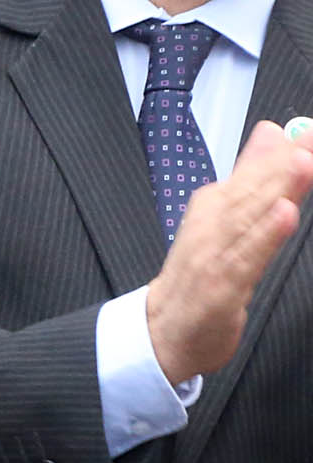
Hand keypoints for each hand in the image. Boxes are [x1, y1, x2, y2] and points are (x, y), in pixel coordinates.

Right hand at [147, 118, 312, 382]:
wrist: (163, 330)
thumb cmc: (197, 276)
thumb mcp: (223, 219)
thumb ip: (250, 176)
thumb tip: (270, 134)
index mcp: (213, 208)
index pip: (251, 174)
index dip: (278, 152)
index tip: (302, 132)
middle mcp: (211, 227)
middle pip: (251, 191)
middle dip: (282, 164)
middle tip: (306, 140)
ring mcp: (214, 256)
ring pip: (249, 219)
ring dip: (275, 190)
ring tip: (302, 163)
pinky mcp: (220, 288)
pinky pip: (246, 258)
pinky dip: (265, 235)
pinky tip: (284, 214)